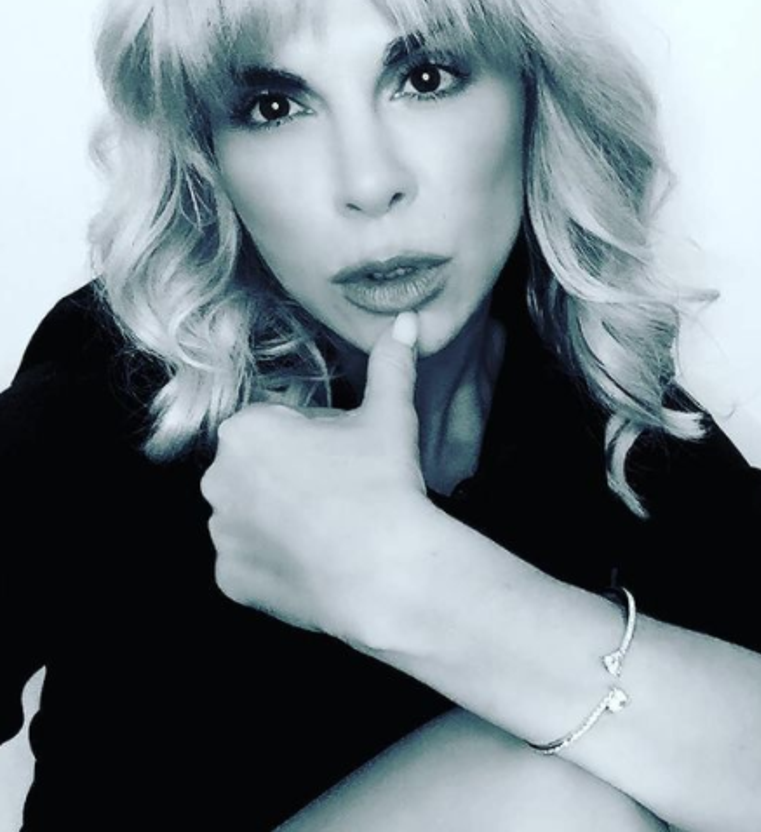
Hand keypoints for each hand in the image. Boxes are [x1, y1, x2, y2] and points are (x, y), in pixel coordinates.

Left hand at [202, 312, 435, 642]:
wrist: (386, 570)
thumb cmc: (382, 484)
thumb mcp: (389, 415)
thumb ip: (391, 363)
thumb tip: (405, 320)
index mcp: (246, 430)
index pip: (280, 424)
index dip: (319, 438)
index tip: (347, 457)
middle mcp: (216, 479)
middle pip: (262, 468)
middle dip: (295, 475)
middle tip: (345, 491)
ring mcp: (220, 533)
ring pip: (254, 514)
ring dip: (284, 517)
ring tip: (334, 528)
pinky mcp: (229, 579)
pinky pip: (251, 562)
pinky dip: (278, 562)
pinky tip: (317, 561)